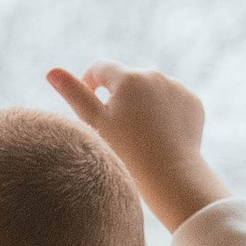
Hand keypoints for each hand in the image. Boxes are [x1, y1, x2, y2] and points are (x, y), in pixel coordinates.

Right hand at [46, 64, 227, 231]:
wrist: (171, 177)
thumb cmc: (127, 153)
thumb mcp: (94, 123)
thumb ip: (74, 94)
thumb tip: (52, 71)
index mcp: (128, 77)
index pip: (101, 68)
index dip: (90, 83)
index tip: (89, 102)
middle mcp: (155, 75)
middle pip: (128, 79)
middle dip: (119, 96)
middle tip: (116, 127)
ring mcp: (177, 88)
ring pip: (151, 90)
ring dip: (142, 102)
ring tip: (139, 134)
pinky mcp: (193, 103)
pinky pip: (173, 101)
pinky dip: (165, 112)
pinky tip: (160, 134)